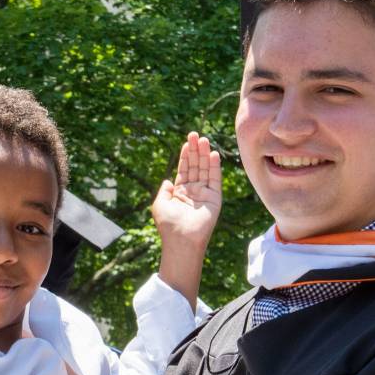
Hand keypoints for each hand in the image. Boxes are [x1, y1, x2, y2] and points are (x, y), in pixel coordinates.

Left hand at [153, 132, 222, 308]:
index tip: (187, 141)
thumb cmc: (168, 224)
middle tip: (195, 134)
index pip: (184, 169)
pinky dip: (214, 167)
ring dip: (204, 155)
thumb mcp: (159, 204)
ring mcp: (204, 194)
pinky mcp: (214, 198)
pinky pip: (214, 179)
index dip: (186, 155)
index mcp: (180, 192)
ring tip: (204, 140)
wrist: (181, 239)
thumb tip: (168, 180)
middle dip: (195, 151)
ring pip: (205, 170)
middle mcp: (193, 191)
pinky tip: (212, 154)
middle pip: (195, 166)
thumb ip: (163, 190)